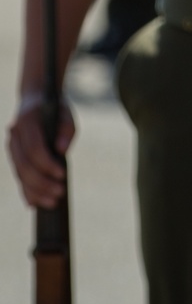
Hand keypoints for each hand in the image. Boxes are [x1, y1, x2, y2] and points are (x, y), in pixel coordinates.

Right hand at [6, 92, 75, 208]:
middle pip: (25, 166)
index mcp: (27, 120)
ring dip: (36, 191)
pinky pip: (19, 177)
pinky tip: (36, 204)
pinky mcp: (14, 157)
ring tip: (53, 202)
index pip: (34, 148)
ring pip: (20, 174)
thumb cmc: (55, 108)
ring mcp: (11, 147)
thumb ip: (67, 128)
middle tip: (60, 193)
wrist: (35, 100)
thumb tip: (62, 150)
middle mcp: (15, 135)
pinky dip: (26, 191)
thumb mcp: (66, 112)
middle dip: (42, 182)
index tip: (63, 174)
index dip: (47, 164)